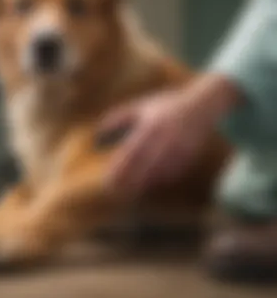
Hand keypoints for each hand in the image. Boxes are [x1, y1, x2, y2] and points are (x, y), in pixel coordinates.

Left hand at [100, 75, 239, 192]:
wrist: (201, 106)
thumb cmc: (165, 105)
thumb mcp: (140, 107)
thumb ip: (117, 120)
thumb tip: (96, 136)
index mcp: (149, 128)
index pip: (130, 155)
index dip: (119, 171)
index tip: (108, 182)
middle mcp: (163, 141)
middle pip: (143, 170)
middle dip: (128, 183)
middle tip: (115, 192)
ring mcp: (177, 151)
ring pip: (156, 176)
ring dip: (142, 184)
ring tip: (129, 189)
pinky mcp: (187, 159)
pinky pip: (169, 175)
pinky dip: (157, 181)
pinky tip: (149, 182)